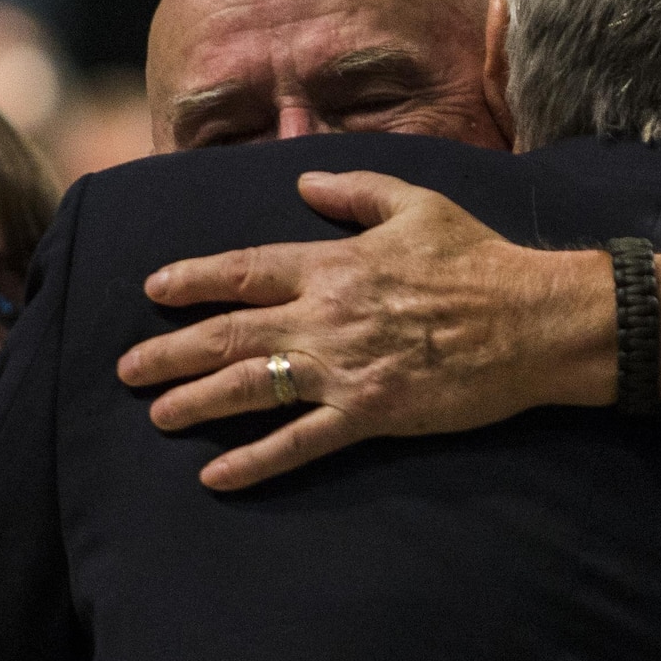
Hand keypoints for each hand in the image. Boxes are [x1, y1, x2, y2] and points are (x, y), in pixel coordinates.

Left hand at [118, 171, 614, 489]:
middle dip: (171, 351)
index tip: (153, 289)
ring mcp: (344, 367)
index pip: (244, 270)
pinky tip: (216, 476)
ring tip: (157, 415)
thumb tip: (301, 183)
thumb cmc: (479, 260)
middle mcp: (326, 315)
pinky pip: (300, 442)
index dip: (192, 281)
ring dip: (196, 402)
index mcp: (333, 264)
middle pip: (230, 334)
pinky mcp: (370, 412)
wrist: (533, 320)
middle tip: (127, 370)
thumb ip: (353, 192)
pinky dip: (255, 462)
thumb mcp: (416, 203)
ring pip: (251, 387)